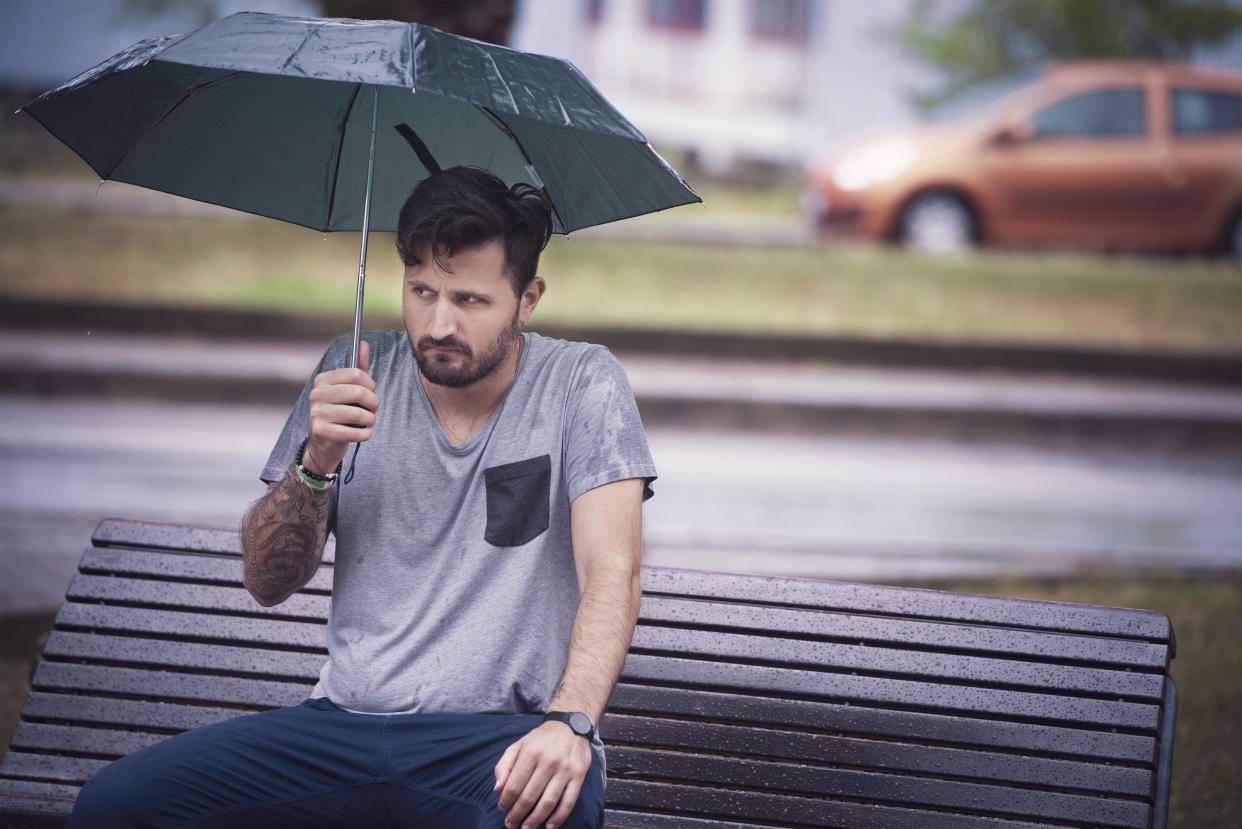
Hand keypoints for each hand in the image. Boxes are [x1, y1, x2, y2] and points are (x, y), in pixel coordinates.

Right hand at [304, 339, 377, 474]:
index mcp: (323, 380)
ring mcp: (317, 413)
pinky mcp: (321, 431)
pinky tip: (363, 433)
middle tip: (373, 410)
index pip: (357, 374)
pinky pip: (354, 432)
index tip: (371, 393)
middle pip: (359, 392)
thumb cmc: (340, 413)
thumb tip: (364, 343)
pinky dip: (365, 434)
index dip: (371, 385)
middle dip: (373, 403)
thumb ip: (357, 369)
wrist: (324, 444)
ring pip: (359, 414)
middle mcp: (317, 394)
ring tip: (368, 422)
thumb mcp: (348, 390)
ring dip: (371, 420)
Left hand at [494, 721, 591, 828]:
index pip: (514, 784)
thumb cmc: (541, 739)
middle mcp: (548, 761)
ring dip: (535, 819)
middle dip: (517, 814)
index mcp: (530, 753)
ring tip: (526, 827)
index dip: (506, 801)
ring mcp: (565, 769)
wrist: (570, 725)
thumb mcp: (518, 745)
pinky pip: (569, 801)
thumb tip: (497, 789)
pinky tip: (550, 826)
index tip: (503, 809)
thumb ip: (504, 765)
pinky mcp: (578, 776)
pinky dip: (559, 817)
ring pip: (548, 802)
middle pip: (529, 796)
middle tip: (510, 824)